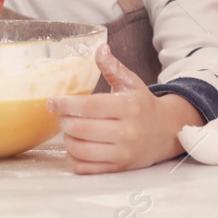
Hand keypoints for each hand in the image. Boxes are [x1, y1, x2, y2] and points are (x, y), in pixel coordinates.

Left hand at [48, 46, 198, 173]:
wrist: (166, 132)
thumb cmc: (142, 105)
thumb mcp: (131, 83)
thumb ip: (113, 67)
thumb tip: (99, 48)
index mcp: (129, 107)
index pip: (90, 107)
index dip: (66, 104)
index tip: (52, 102)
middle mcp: (127, 133)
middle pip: (81, 129)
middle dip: (64, 121)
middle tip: (62, 115)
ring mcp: (122, 154)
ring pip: (80, 150)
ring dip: (67, 139)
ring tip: (70, 129)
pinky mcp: (118, 169)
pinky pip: (85, 168)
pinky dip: (73, 157)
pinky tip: (75, 145)